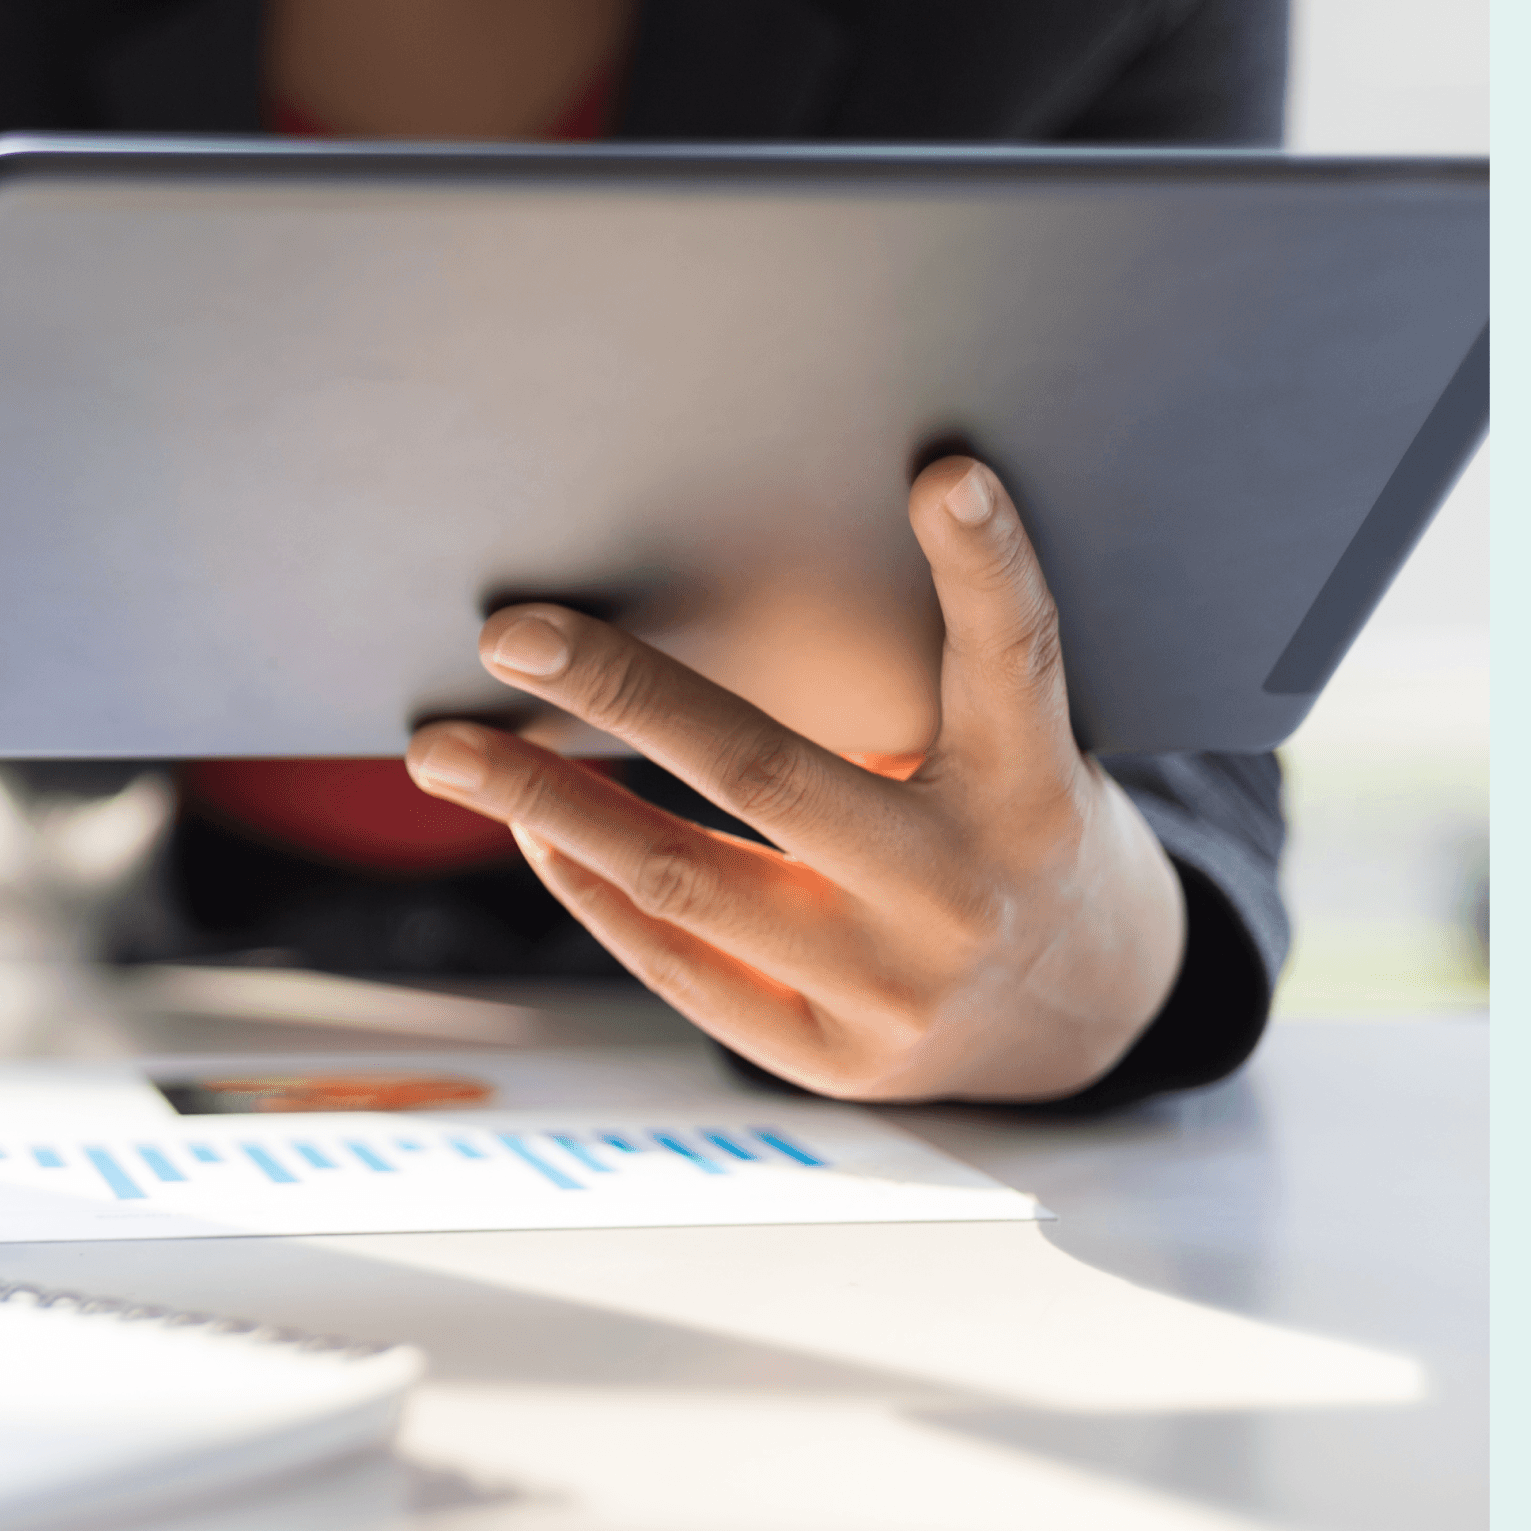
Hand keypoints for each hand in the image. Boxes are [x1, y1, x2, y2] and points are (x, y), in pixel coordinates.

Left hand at [401, 456, 1183, 1102]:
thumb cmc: (1008, 829)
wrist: (1084, 1016)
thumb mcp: (1010, 756)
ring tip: (445, 750)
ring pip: (683, 880)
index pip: (1016, 662)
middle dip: (624, 692)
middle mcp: (963, 892)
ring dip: (546, 804)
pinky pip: (680, 966)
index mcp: (1033, 791)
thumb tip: (722, 579)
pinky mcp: (833, 1058)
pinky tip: (532, 824)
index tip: (942, 472)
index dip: (986, 568)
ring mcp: (895, 988)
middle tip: (508, 632)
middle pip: (767, 775)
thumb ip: (922, 686)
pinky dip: (592, 886)